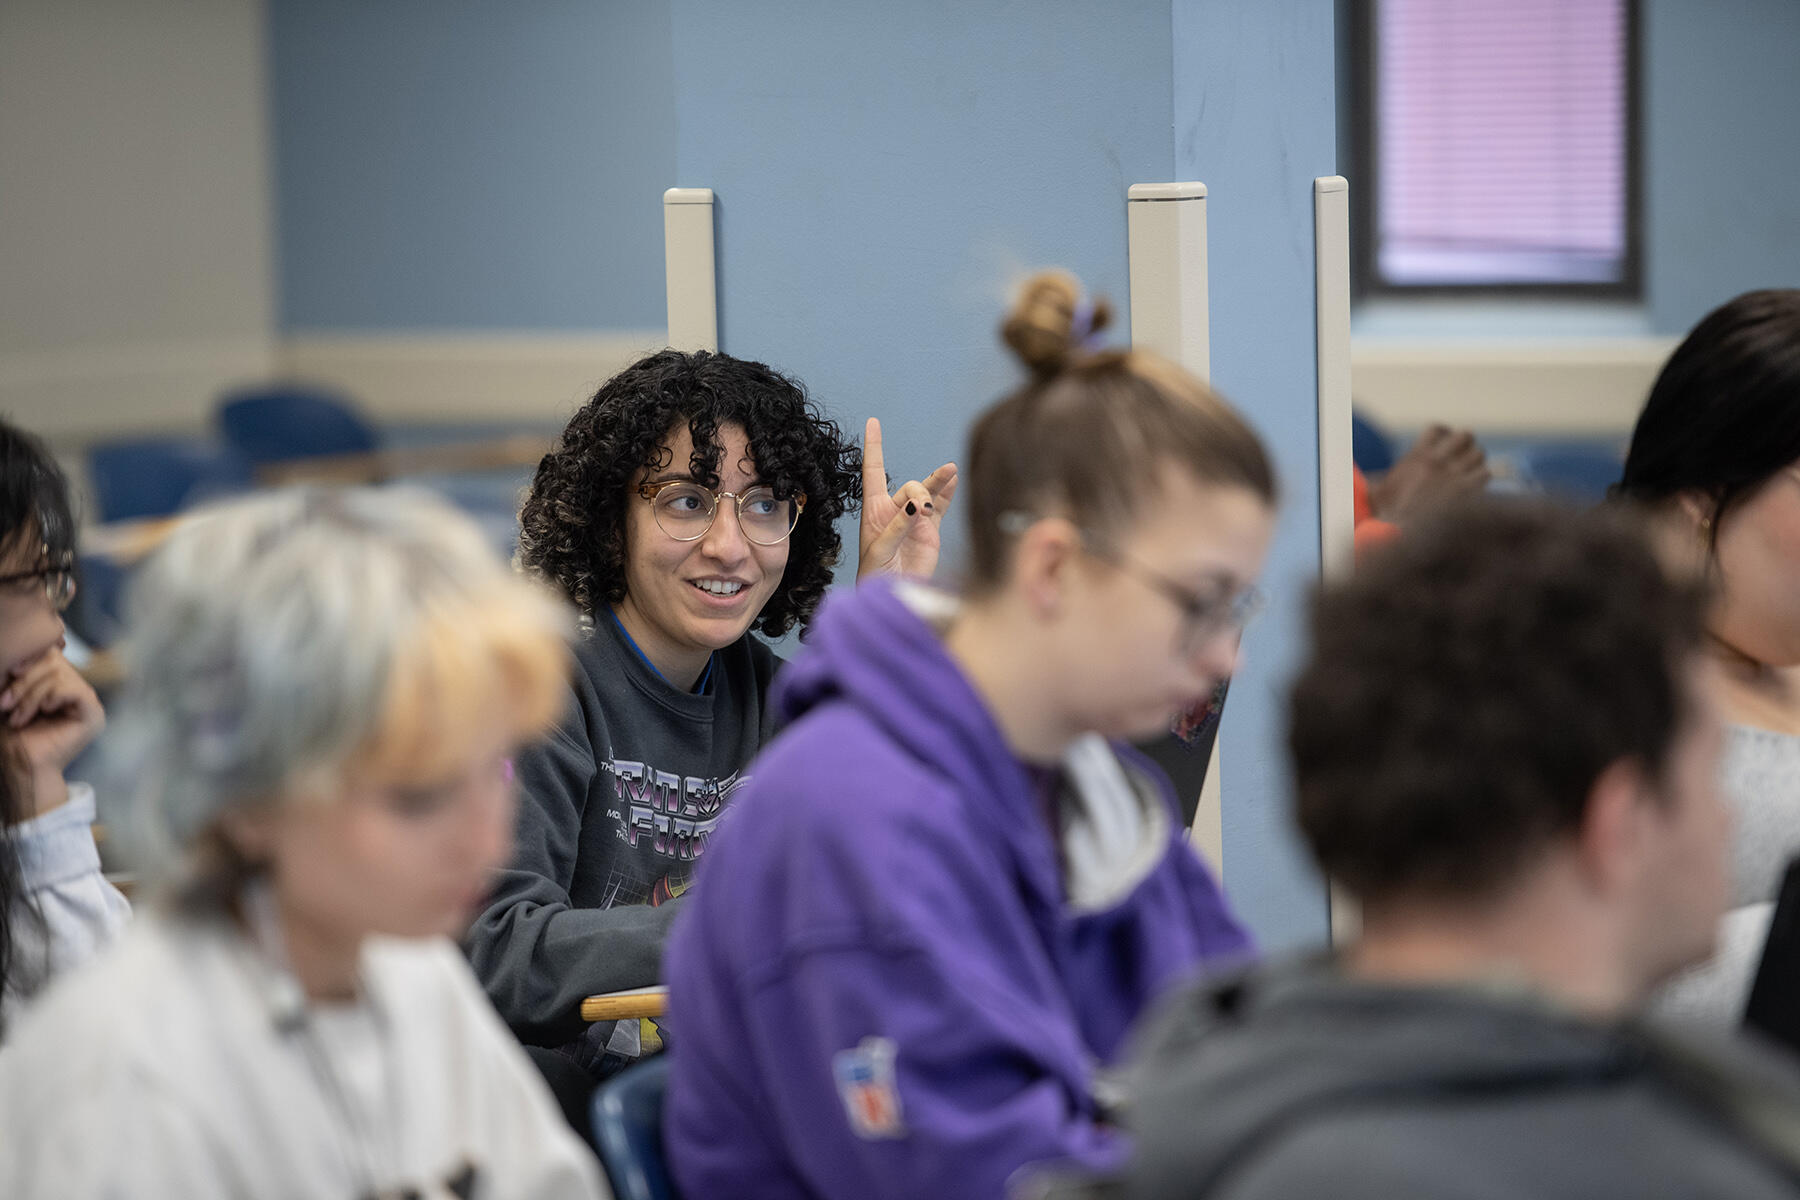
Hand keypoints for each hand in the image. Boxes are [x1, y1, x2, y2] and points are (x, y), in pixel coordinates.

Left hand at [3, 646, 104, 818]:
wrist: (21, 769)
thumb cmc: (13, 737)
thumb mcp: (14, 696)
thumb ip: (23, 672)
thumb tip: (22, 653)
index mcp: (60, 684)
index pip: (50, 653)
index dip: (30, 657)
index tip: (8, 673)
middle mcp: (77, 689)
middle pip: (54, 661)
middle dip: (25, 680)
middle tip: (4, 703)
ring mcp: (87, 701)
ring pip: (60, 675)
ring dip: (31, 695)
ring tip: (17, 716)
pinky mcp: (93, 714)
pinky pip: (73, 689)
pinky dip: (51, 697)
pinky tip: (40, 713)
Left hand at [857, 418, 958, 580]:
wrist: (893, 594)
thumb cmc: (876, 575)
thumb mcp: (881, 549)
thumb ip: (897, 526)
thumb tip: (916, 506)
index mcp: (874, 510)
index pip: (873, 471)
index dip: (873, 447)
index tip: (872, 423)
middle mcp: (894, 510)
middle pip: (909, 486)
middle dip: (918, 493)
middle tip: (921, 512)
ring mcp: (915, 518)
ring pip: (927, 491)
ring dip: (937, 482)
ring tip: (949, 473)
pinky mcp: (930, 529)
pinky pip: (941, 505)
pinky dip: (947, 491)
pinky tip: (953, 478)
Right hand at [1368, 425, 1489, 523]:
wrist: (1399, 532)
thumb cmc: (1387, 516)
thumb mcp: (1377, 492)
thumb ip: (1376, 483)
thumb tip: (1362, 483)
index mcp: (1416, 456)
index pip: (1437, 429)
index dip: (1445, 433)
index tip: (1445, 444)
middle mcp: (1436, 461)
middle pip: (1465, 435)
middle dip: (1466, 446)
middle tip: (1462, 459)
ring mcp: (1453, 475)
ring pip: (1479, 453)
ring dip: (1476, 462)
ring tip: (1470, 473)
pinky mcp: (1466, 491)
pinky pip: (1485, 473)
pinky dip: (1482, 479)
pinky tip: (1474, 489)